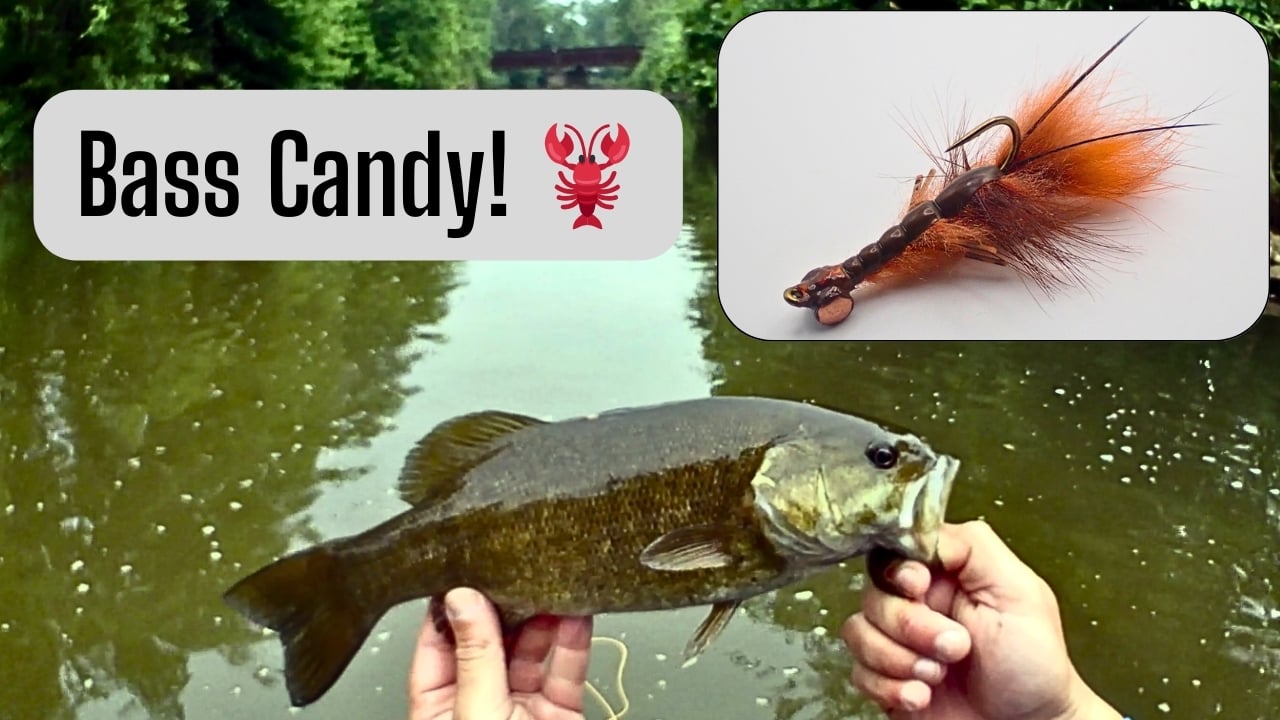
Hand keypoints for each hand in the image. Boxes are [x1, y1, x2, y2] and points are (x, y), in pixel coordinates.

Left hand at [409, 588, 592, 719]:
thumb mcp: (479, 713)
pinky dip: (574, 642)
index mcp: (441, 708)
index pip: (439, 644)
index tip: (466, 570)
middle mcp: (480, 703)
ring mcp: (521, 706)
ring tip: (550, 584)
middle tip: (516, 570)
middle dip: (507, 606)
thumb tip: (463, 601)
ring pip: (532, 650)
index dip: (453, 606)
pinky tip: (576, 614)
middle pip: (491, 641)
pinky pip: (566, 670)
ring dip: (544, 617)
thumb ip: (476, 658)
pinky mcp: (560, 711)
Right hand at [843, 521, 1122, 719]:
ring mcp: (900, 642)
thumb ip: (973, 548)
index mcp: (946, 574)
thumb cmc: (1035, 668)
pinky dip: (889, 687)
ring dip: (899, 660)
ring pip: (858, 632)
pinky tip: (921, 696)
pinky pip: (858, 672)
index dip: (900, 571)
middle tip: (953, 646)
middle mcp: (918, 604)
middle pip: (873, 593)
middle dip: (910, 626)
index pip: (896, 551)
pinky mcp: (886, 677)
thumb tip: (923, 528)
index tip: (919, 587)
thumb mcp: (1019, 592)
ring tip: (938, 675)